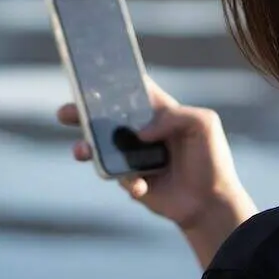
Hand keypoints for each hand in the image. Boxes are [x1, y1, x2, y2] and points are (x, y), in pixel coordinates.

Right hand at [55, 79, 256, 235]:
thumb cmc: (212, 159)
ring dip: (86, 147)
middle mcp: (141, 130)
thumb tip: (141, 133)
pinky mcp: (130, 179)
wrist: (210, 203)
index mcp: (158, 111)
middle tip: (65, 112)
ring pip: (100, 146)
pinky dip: (125, 180)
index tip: (90, 75)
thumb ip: (175, 117)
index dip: (112, 81)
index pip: (131, 89)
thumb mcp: (204, 124)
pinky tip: (141, 186)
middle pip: (105, 116)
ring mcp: (133, 155)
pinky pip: (116, 176)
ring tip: (81, 150)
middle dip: (81, 112)